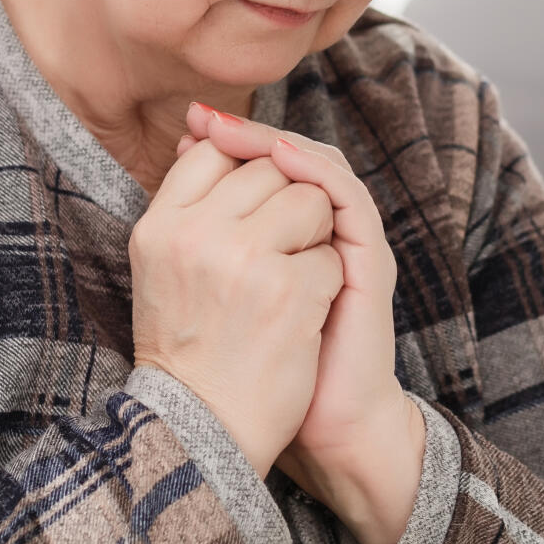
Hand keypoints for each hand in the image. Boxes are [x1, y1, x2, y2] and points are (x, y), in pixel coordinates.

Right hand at [129, 134, 344, 479]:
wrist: (206, 432)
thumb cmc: (192, 346)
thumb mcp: (167, 266)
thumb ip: (189, 200)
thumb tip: (207, 128)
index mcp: (158, 225)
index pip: (214, 150)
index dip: (247, 170)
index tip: (252, 213)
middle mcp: (195, 234)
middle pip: (270, 168)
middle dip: (288, 204)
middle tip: (273, 258)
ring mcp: (243, 260)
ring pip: (310, 201)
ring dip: (314, 239)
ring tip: (288, 284)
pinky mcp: (288, 292)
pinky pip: (329, 254)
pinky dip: (326, 285)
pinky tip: (300, 320)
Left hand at [179, 104, 407, 497]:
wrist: (322, 425)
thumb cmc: (264, 372)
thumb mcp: (222, 297)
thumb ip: (209, 245)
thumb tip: (173, 193)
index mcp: (291, 240)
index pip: (265, 166)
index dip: (229, 141)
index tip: (188, 125)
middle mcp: (324, 234)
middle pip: (290, 157)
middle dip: (244, 133)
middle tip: (203, 117)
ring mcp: (350, 245)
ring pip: (320, 166)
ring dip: (274, 142)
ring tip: (230, 129)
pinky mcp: (370, 261)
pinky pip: (347, 197)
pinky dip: (313, 171)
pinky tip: (280, 157)